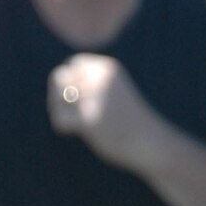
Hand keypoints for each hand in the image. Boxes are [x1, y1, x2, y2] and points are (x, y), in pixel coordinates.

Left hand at [48, 54, 157, 173]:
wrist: (149, 141)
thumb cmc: (128, 118)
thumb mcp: (112, 90)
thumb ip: (91, 82)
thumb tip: (55, 79)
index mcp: (107, 69)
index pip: (73, 64)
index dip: (67, 80)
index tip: (75, 98)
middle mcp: (100, 79)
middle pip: (59, 78)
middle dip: (57, 94)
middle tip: (68, 111)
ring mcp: (95, 99)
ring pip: (57, 99)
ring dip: (58, 111)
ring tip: (72, 122)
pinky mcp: (89, 120)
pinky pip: (60, 119)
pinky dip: (61, 126)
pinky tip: (72, 132)